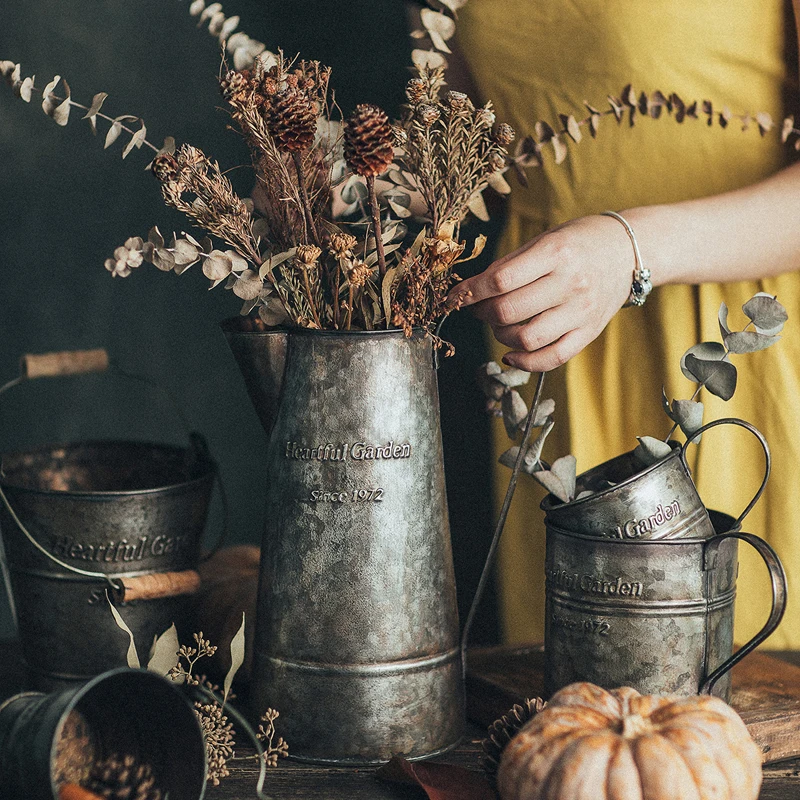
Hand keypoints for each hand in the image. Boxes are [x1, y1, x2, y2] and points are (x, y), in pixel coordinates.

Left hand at [451, 214, 638, 371]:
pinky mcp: (589, 333)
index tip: (454, 296)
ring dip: (500, 336)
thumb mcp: (544, 239)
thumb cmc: (578, 242)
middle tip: (476, 308)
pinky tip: (510, 353)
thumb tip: (472, 289)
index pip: (500, 280)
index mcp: (555, 254)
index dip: (470, 292)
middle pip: (509, 311)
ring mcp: (581, 311)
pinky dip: (525, 361)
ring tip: (498, 325)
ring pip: (526, 339)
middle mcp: (571, 283)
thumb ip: (509, 264)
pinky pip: (552, 358)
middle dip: (481, 313)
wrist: (627, 251)